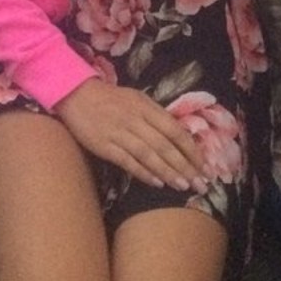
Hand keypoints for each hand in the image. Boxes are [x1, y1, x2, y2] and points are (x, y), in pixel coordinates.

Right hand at [53, 78, 207, 191]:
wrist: (77, 95)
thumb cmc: (111, 99)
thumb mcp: (137, 99)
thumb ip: (155, 115)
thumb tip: (178, 134)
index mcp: (146, 107)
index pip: (175, 130)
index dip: (191, 149)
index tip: (204, 166)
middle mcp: (136, 119)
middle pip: (165, 145)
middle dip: (185, 165)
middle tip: (200, 183)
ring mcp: (120, 133)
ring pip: (149, 155)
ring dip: (168, 172)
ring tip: (183, 186)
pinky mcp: (104, 145)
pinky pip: (128, 161)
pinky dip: (144, 173)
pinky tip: (157, 183)